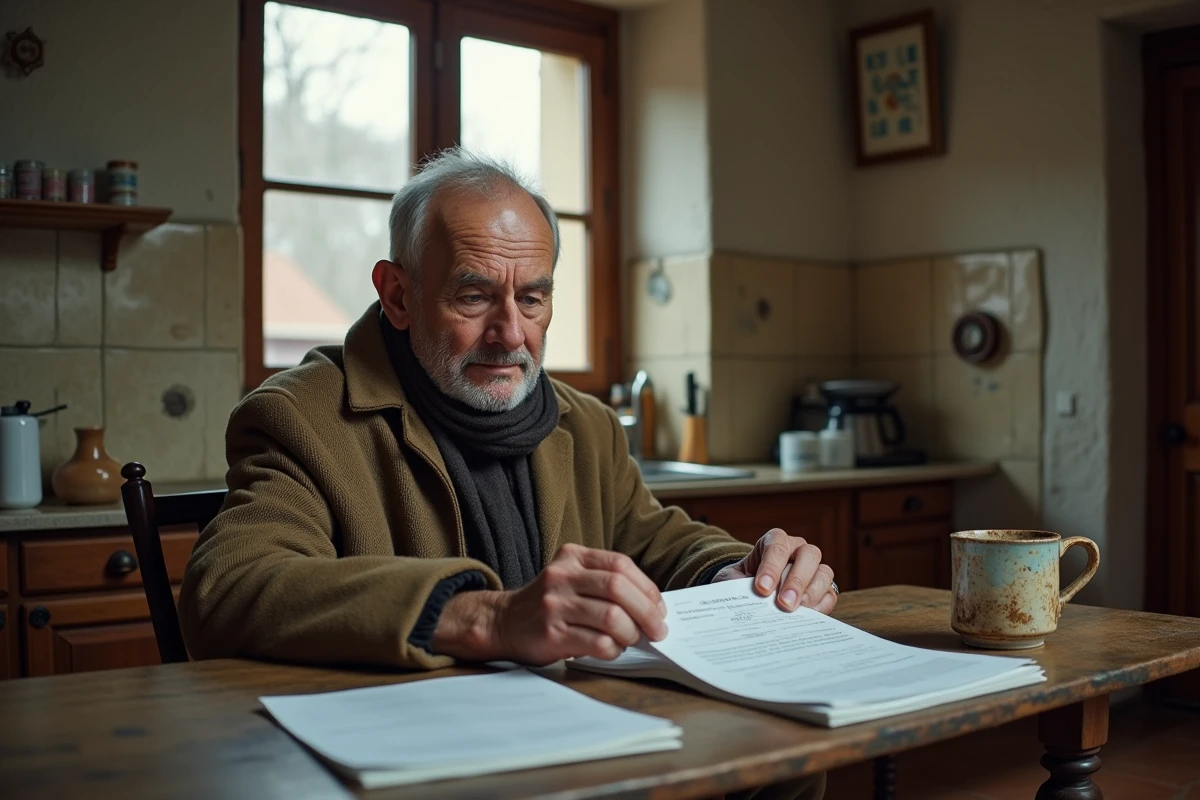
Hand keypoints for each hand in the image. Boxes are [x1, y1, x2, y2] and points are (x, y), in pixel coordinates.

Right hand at [431, 543, 667, 665]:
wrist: (503, 622)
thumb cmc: (549, 603)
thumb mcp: (572, 578)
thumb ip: (605, 584)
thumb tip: (652, 607)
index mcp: (572, 557)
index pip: (620, 565)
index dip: (647, 588)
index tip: (659, 608)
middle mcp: (562, 576)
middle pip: (619, 588)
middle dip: (646, 612)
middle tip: (658, 630)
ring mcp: (555, 605)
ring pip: (612, 617)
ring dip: (631, 633)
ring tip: (631, 640)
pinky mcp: (551, 634)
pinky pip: (597, 642)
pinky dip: (613, 649)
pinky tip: (611, 650)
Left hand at [712, 528, 837, 613]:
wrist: (747, 597)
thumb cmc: (739, 583)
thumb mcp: (730, 580)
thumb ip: (734, 584)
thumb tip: (744, 599)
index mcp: (774, 542)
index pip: (777, 545)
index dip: (771, 566)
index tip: (762, 589)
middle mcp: (798, 551)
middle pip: (808, 555)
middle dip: (796, 580)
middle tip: (784, 603)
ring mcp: (813, 569)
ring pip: (823, 573)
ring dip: (810, 593)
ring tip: (795, 611)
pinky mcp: (823, 590)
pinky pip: (830, 595)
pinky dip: (821, 606)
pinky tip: (807, 616)